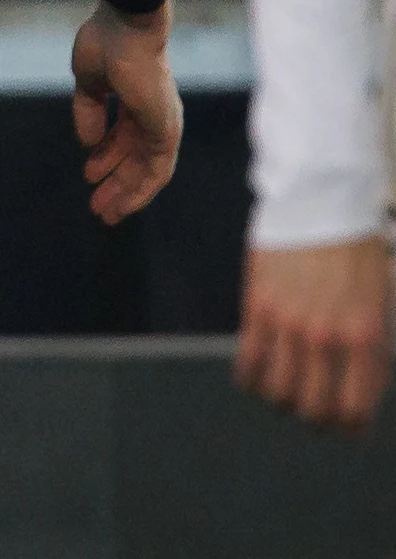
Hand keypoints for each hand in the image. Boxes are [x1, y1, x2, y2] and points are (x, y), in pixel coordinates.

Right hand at [70, 0, 180, 224]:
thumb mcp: (89, 82)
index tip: (87, 176)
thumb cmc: (106, 43)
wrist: (127, 25)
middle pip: (136, 160)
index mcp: (137, 102)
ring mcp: (163, 124)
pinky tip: (121, 202)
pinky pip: (156, 171)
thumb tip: (86, 143)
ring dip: (126, 193)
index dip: (105, 159)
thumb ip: (88, 112)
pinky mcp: (165, 130)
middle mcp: (154, 116)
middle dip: (115, 183)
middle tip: (96, 205)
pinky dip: (139, 189)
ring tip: (104, 212)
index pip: (124, 140)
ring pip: (147, 171)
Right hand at [237, 238, 393, 429]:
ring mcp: (288, 323)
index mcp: (365, 337)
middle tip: (318, 414)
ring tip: (287, 396)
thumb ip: (375, 347)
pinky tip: (257, 379)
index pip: (354, 408)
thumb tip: (363, 387)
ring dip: (283, 402)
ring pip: (279, 391)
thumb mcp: (383, 302)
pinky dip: (252, 381)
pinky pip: (248, 361)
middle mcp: (325, 336)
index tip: (349, 426)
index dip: (351, 427)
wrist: (321, 204)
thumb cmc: (359, 253)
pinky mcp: (258, 307)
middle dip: (317, 420)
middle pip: (313, 408)